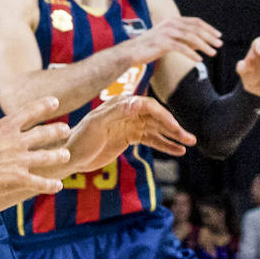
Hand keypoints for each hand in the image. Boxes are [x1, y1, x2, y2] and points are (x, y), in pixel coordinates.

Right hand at [0, 95, 70, 203]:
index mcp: (5, 127)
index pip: (29, 112)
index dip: (44, 106)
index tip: (55, 102)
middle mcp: (17, 141)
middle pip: (44, 134)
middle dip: (57, 131)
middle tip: (66, 129)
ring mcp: (20, 161)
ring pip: (47, 157)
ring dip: (58, 155)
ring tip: (66, 155)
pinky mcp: (19, 179)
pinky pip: (39, 182)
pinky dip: (50, 184)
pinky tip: (58, 185)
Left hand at [69, 96, 196, 168]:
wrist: (70, 156)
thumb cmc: (79, 139)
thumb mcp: (96, 125)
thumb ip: (116, 112)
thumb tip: (138, 102)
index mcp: (120, 104)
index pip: (148, 106)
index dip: (163, 116)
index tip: (175, 128)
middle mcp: (127, 112)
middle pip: (156, 117)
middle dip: (173, 127)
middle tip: (190, 138)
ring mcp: (129, 125)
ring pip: (156, 129)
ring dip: (173, 137)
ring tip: (189, 144)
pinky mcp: (129, 137)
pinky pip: (151, 139)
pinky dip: (164, 145)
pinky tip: (178, 151)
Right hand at [131, 16, 221, 66]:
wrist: (132, 51)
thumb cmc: (151, 46)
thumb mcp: (170, 39)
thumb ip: (185, 39)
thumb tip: (202, 42)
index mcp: (173, 20)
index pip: (196, 22)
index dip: (209, 28)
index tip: (219, 36)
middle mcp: (170, 24)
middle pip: (195, 28)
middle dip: (210, 37)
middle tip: (220, 44)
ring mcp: (166, 32)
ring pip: (191, 37)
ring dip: (204, 45)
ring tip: (213, 53)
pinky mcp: (162, 43)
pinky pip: (181, 48)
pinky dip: (192, 53)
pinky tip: (199, 59)